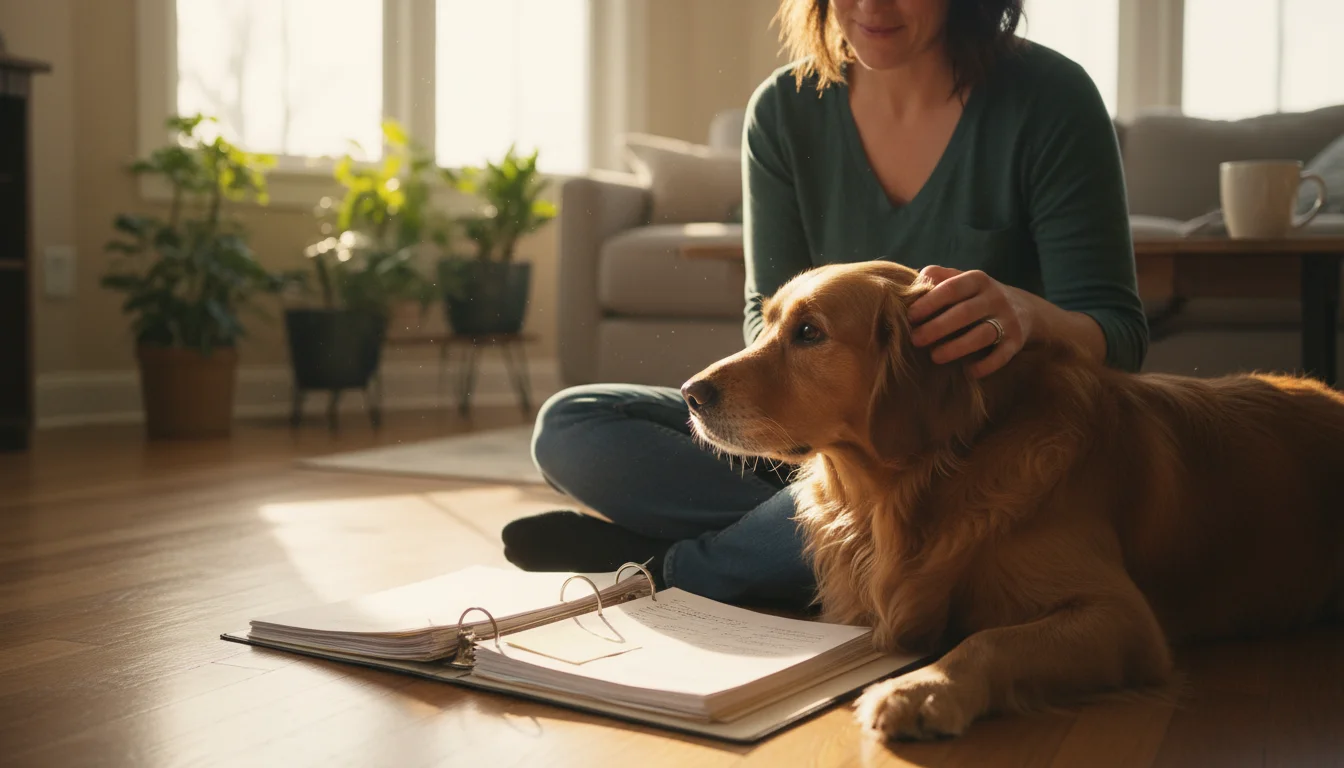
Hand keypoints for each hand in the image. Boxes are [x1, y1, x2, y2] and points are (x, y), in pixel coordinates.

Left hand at [906, 266, 1033, 377]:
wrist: (1024, 309)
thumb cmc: (976, 297)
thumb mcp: (961, 280)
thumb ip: (937, 277)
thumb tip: (911, 285)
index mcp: (977, 280)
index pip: (951, 288)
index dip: (929, 302)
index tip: (910, 317)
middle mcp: (995, 297)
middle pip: (965, 313)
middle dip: (937, 328)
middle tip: (915, 340)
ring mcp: (1008, 320)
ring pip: (982, 335)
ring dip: (957, 348)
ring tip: (935, 357)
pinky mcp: (1016, 342)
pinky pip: (1000, 356)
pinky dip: (985, 365)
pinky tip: (968, 372)